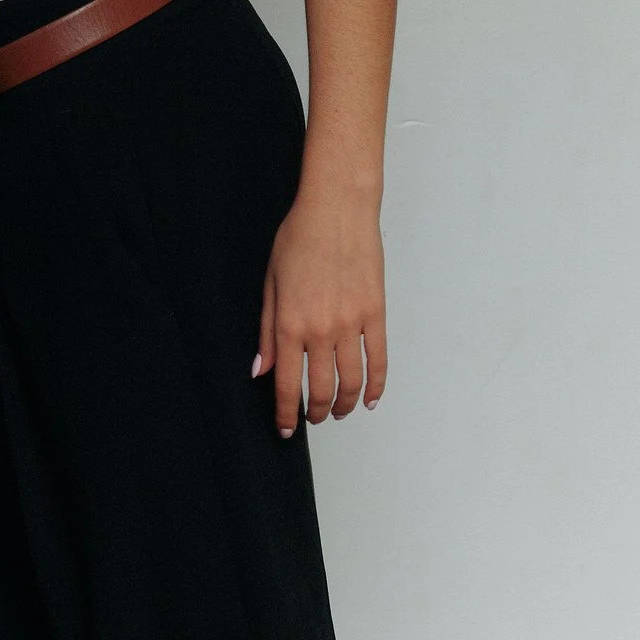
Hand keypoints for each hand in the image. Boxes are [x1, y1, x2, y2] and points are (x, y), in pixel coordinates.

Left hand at [253, 192, 386, 435]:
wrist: (337, 210)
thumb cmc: (299, 239)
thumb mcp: (271, 283)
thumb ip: (267, 331)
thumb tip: (260, 369)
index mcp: (290, 324)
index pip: (287, 384)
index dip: (286, 413)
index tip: (286, 428)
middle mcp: (321, 330)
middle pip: (322, 389)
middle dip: (316, 412)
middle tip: (314, 418)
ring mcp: (352, 324)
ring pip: (352, 381)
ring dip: (346, 405)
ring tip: (340, 412)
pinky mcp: (376, 314)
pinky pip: (379, 360)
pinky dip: (375, 385)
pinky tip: (370, 399)